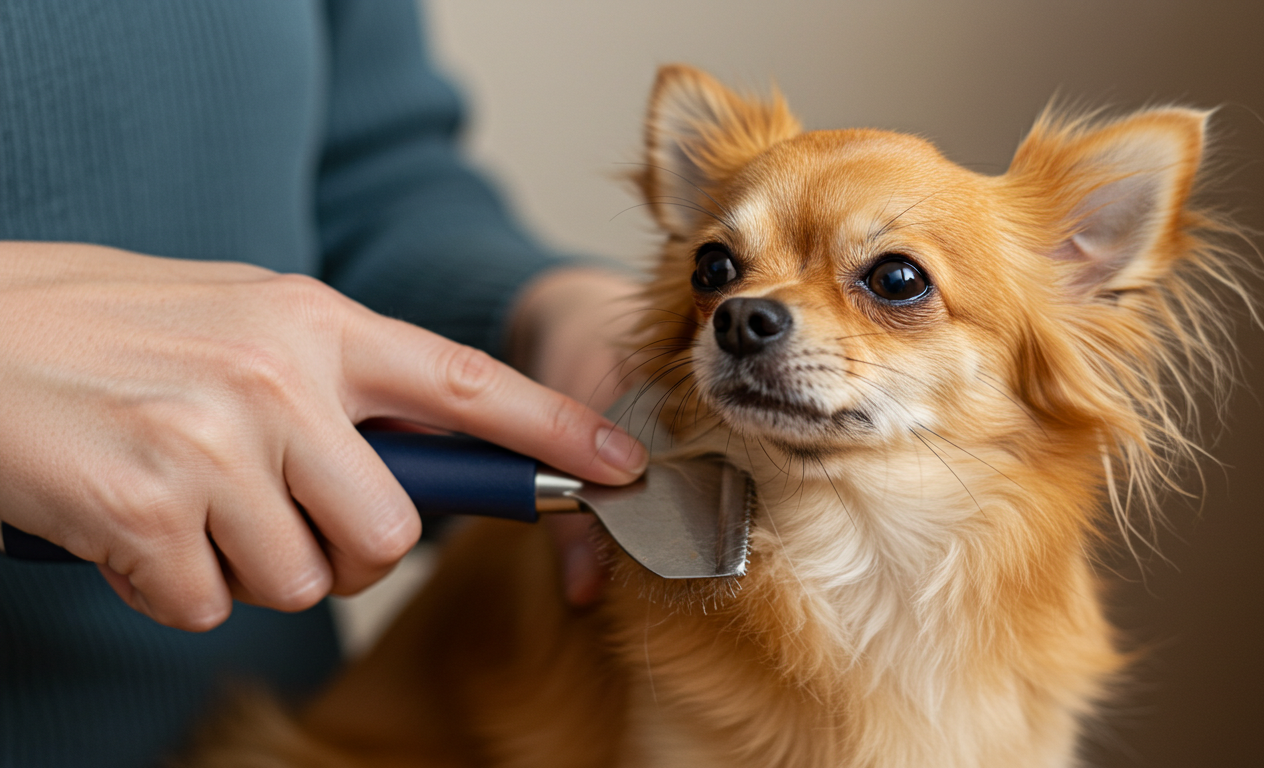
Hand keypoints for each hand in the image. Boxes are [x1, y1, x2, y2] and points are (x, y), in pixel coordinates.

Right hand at [0, 244, 646, 630]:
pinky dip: (171, 586)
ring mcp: (217, 441)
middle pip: (391, 530)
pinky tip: (129, 526)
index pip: (468, 383)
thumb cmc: (101, 327)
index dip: (556, 431)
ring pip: (304, 578)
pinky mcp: (152, 508)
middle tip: (270, 513)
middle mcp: (280, 376)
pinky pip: (209, 603)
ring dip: (248, 566)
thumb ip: (331, 370)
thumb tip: (423, 440)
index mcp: (313, 321)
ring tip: (182, 503)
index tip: (623, 465)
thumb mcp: (236, 313)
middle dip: (343, 548)